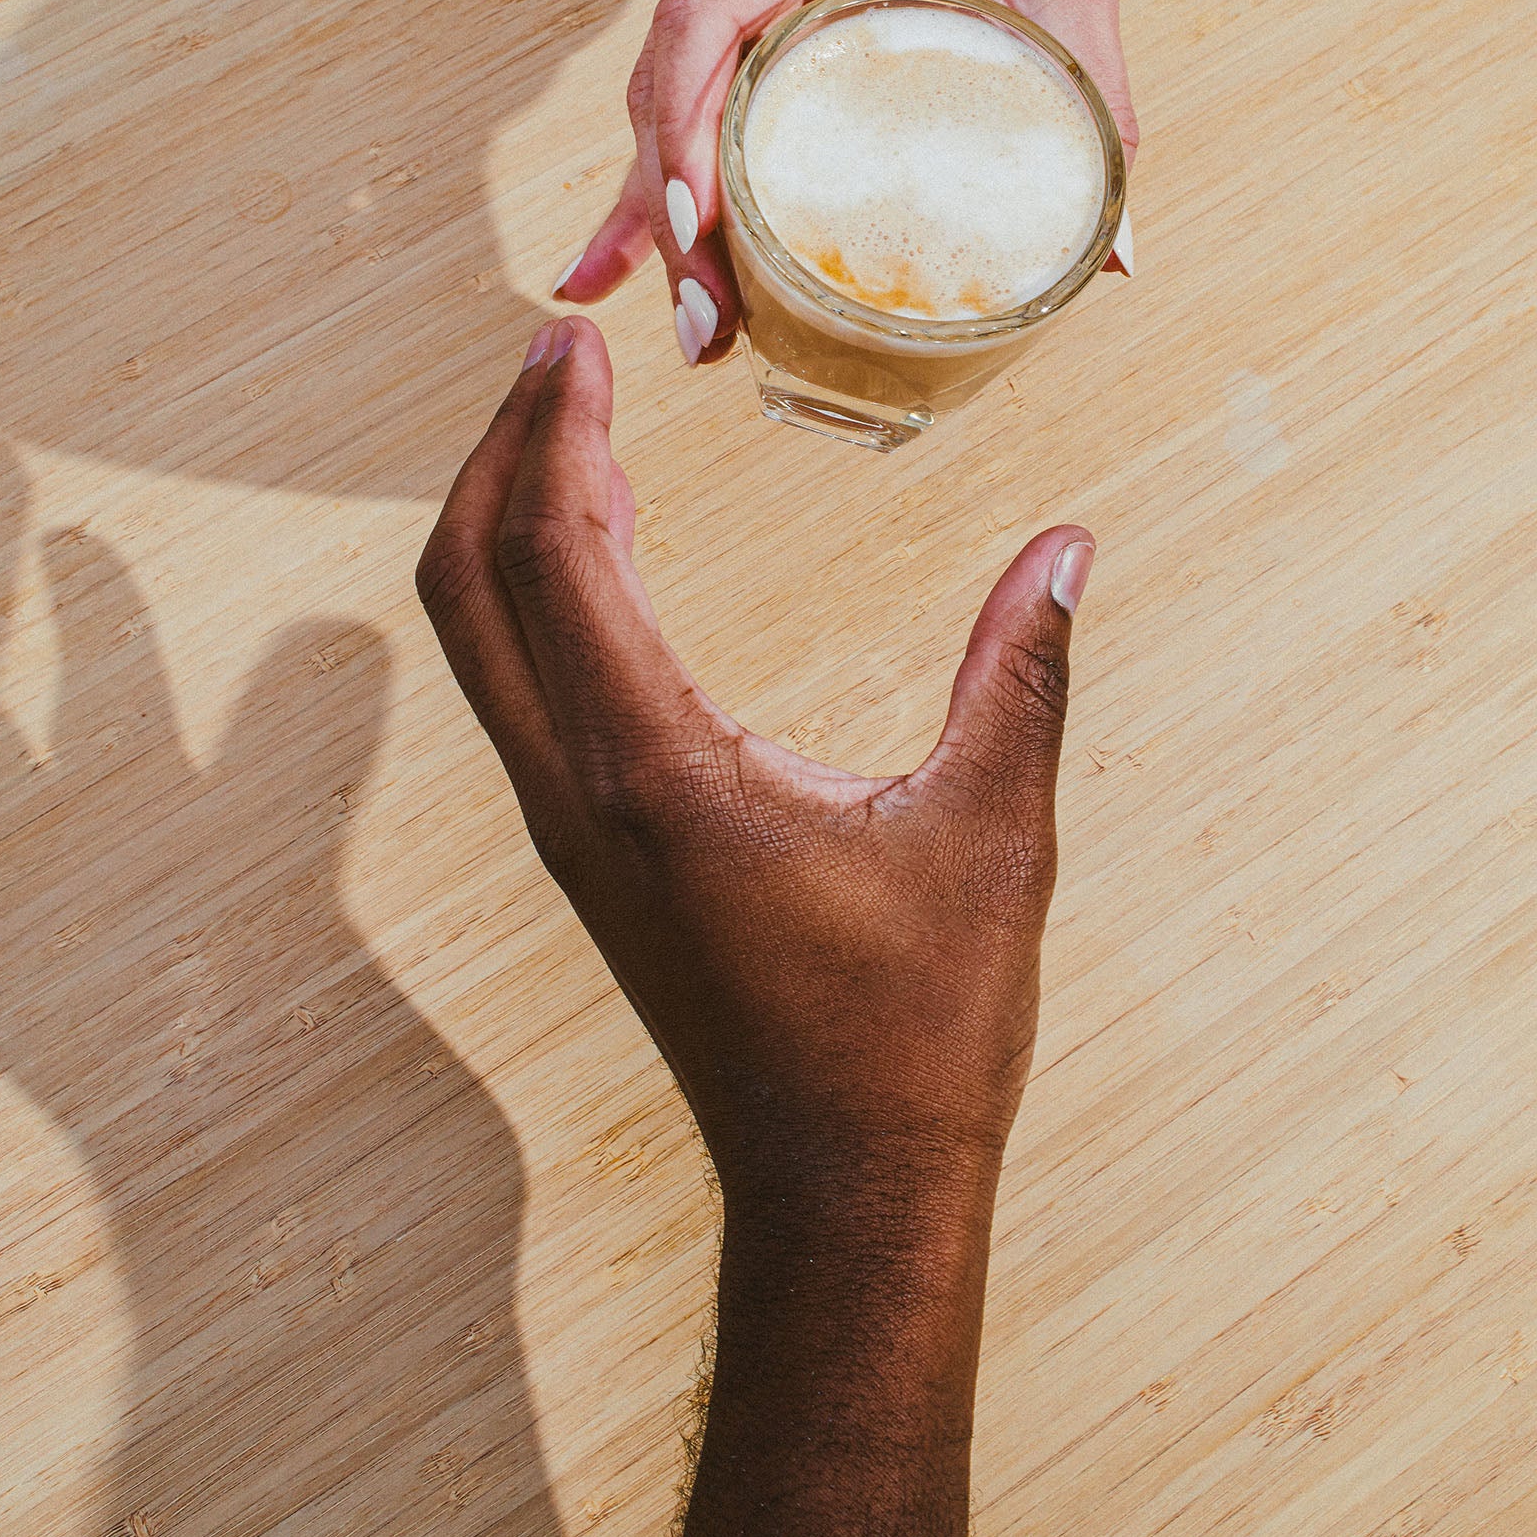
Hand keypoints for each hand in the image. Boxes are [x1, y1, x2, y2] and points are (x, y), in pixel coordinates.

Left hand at [414, 316, 1093, 1209]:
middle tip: (553, 356)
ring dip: (505, 520)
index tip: (570, 342)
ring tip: (569, 426)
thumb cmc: (916, 1031)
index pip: (556, 556)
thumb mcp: (990, 834)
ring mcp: (569, 832)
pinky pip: (521, 691)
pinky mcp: (589, 857)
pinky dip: (534, 593)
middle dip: (497, 453)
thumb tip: (1069, 543)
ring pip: (479, 642)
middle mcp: (579, 796)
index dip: (553, 431)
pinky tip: (607, 550)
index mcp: (657, 770)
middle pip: (468, 585)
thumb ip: (1022, 674)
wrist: (842, 1194)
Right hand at [550, 0, 1136, 362]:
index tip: (701, 228)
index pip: (704, 20)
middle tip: (708, 325)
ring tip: (696, 330)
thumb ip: (1096, 105)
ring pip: (667, 106)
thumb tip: (1115, 259)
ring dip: (668, 217)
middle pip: (670, 84)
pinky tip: (618, 269)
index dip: (687, 130)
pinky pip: (687, 104)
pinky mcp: (742, 11)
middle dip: (676, 211)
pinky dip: (666, 186)